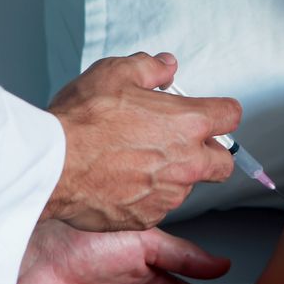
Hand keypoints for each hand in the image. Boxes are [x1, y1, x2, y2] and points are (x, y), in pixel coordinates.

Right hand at [44, 52, 241, 230]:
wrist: (52, 165)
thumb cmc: (83, 120)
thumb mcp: (116, 73)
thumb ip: (150, 67)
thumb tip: (166, 66)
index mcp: (188, 123)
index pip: (231, 115)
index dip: (221, 111)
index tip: (211, 113)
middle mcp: (187, 162)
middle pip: (224, 163)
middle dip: (211, 153)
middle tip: (183, 143)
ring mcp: (169, 194)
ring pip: (188, 186)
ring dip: (174, 174)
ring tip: (138, 161)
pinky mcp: (148, 217)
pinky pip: (159, 206)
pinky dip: (147, 196)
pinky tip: (121, 181)